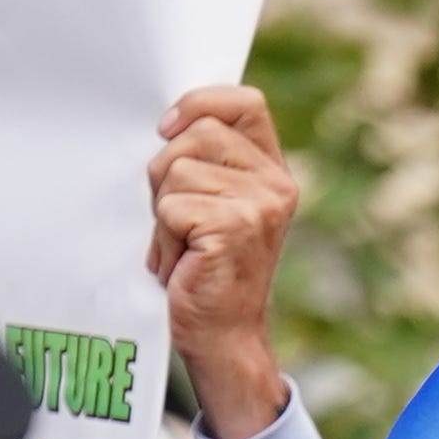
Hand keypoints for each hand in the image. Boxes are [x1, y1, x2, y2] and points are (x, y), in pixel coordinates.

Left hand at [148, 85, 296, 438]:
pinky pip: (171, 207)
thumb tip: (165, 123)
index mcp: (274, 171)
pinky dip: (162, 238)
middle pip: (197, 132)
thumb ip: (207, 160)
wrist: (223, 336)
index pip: (243, 102)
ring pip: (176, 169)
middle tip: (176, 217)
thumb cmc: (206, 269)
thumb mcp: (215, 202)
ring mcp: (259, 206)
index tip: (168, 131)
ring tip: (181, 244)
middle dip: (167, 170)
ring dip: (162, 210)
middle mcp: (276, 184)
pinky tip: (180, 262)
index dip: (199, 105)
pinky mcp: (234, 228)